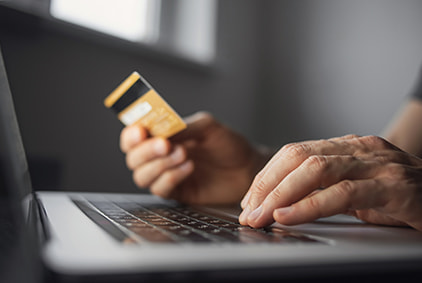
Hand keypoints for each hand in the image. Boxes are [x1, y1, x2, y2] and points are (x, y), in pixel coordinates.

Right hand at [120, 112, 269, 204]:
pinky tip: (189, 168)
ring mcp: (167, 175)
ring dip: (159, 165)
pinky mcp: (177, 193)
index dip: (131, 135)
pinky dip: (171, 177)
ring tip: (184, 155)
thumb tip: (159, 129)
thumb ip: (182, 127)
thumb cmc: (228, 144)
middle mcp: (161, 157)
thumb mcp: (206, 126)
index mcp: (163, 136)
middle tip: (165, 144)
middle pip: (133, 158)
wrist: (247, 167)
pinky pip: (160, 189)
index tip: (141, 132)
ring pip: (141, 175)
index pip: (133, 137)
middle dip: (146, 150)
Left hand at [239, 135, 421, 231]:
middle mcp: (359, 148)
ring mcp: (377, 164)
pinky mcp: (393, 186)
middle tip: (248, 211)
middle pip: (298, 157)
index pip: (295, 152)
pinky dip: (310, 206)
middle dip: (267, 184)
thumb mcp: (355, 188)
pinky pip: (342, 193)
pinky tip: (288, 216)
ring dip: (280, 194)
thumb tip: (283, 202)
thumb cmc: (399, 195)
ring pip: (316, 169)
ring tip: (261, 215)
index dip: (267, 175)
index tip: (249, 199)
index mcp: (347, 146)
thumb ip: (324, 189)